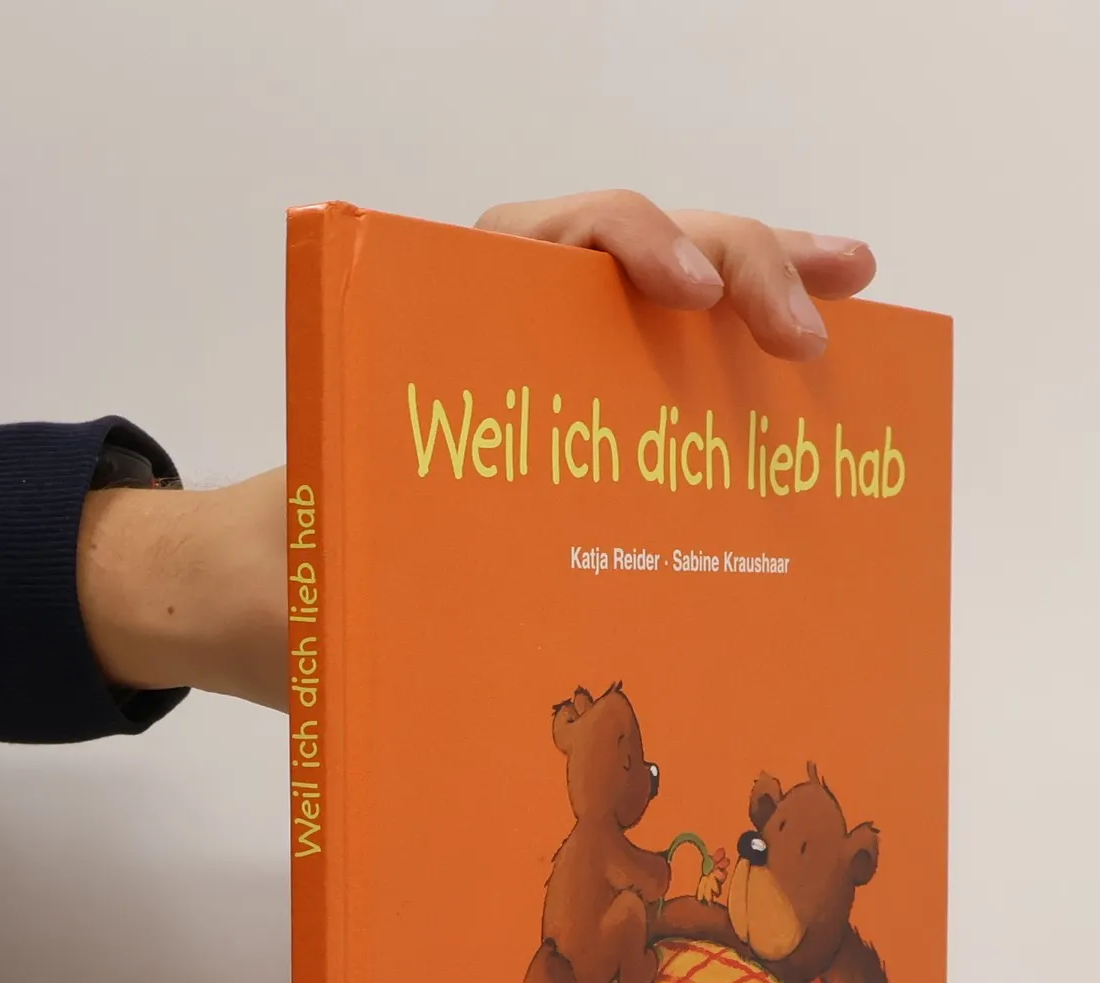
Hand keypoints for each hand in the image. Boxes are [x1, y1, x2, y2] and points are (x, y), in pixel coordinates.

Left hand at [80, 192, 876, 707]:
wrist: (247, 601)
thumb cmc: (284, 573)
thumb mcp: (329, 570)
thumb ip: (392, 575)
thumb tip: (473, 625)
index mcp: (440, 329)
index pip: (553, 239)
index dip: (633, 247)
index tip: (687, 300)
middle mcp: (503, 333)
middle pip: (639, 256)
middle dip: (739, 273)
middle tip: (809, 339)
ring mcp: (547, 382)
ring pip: (667, 309)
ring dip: (764, 293)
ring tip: (852, 293)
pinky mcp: (573, 441)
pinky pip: (662, 387)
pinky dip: (735, 377)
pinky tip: (804, 392)